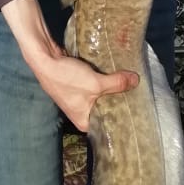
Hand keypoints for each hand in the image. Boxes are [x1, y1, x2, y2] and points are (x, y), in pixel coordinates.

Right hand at [0, 0, 138, 131]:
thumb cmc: (67, 79)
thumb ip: (116, 83)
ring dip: (112, 88)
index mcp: (84, 121)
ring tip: (131, 84)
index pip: (108, 125)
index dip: (123, 118)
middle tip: (139, 95)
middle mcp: (81, 113)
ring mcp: (78, 98)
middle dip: (120, 100)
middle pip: (106, 108)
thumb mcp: (95, 83)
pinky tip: (116, 74)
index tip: (139, 111)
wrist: (44, 59)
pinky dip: (104, 80)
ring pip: (100, 95)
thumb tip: (136, 80)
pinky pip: (95, 85)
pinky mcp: (77, 84)